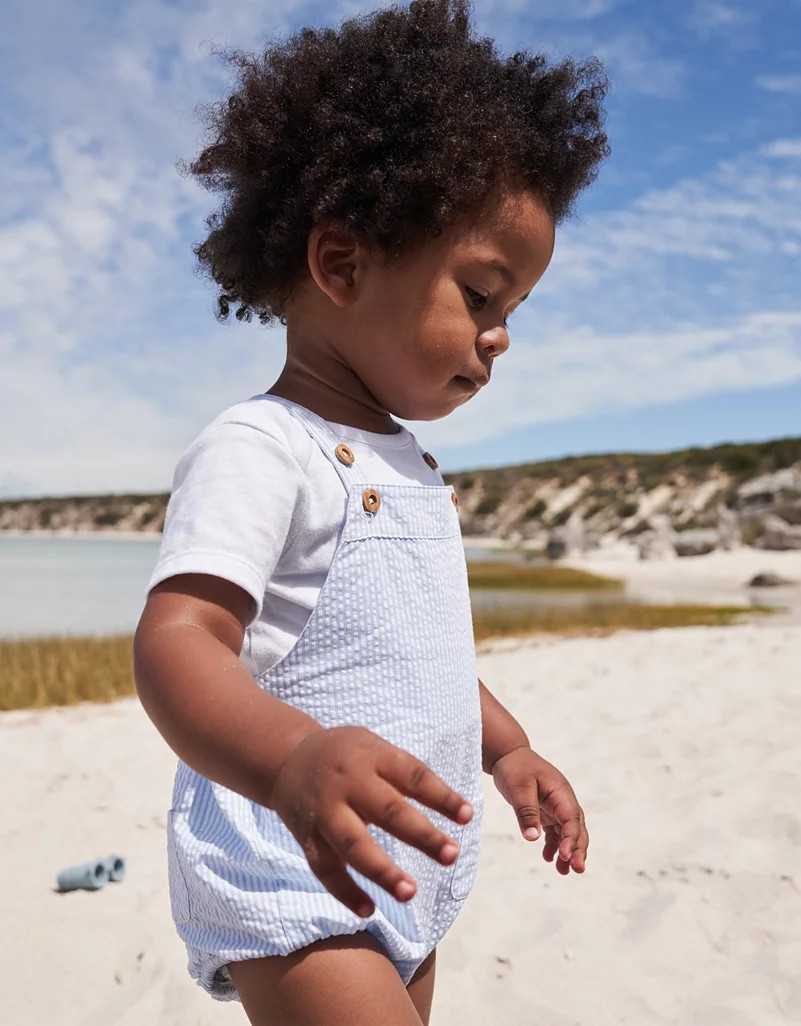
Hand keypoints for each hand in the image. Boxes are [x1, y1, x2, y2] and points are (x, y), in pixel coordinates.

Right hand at [269, 725, 473, 917]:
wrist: (287, 757)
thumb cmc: (347, 754)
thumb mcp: (375, 747)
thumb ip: (406, 773)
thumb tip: (456, 807)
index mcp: (371, 756)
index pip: (413, 775)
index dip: (441, 796)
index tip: (468, 816)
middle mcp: (348, 782)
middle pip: (387, 811)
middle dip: (421, 836)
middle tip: (452, 855)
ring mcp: (325, 810)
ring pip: (354, 844)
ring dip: (382, 871)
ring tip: (411, 893)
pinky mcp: (306, 835)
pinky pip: (324, 868)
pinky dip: (345, 891)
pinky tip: (369, 910)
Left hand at [491, 745, 587, 874]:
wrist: (509, 755)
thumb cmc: (515, 767)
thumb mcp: (518, 788)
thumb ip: (526, 812)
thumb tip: (532, 837)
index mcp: (560, 791)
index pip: (571, 818)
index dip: (571, 837)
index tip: (565, 855)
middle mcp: (562, 800)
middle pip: (576, 827)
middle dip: (577, 849)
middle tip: (576, 869)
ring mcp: (556, 807)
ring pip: (568, 832)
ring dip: (568, 851)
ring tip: (564, 872)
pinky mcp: (547, 812)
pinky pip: (555, 832)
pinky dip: (554, 846)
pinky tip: (548, 858)